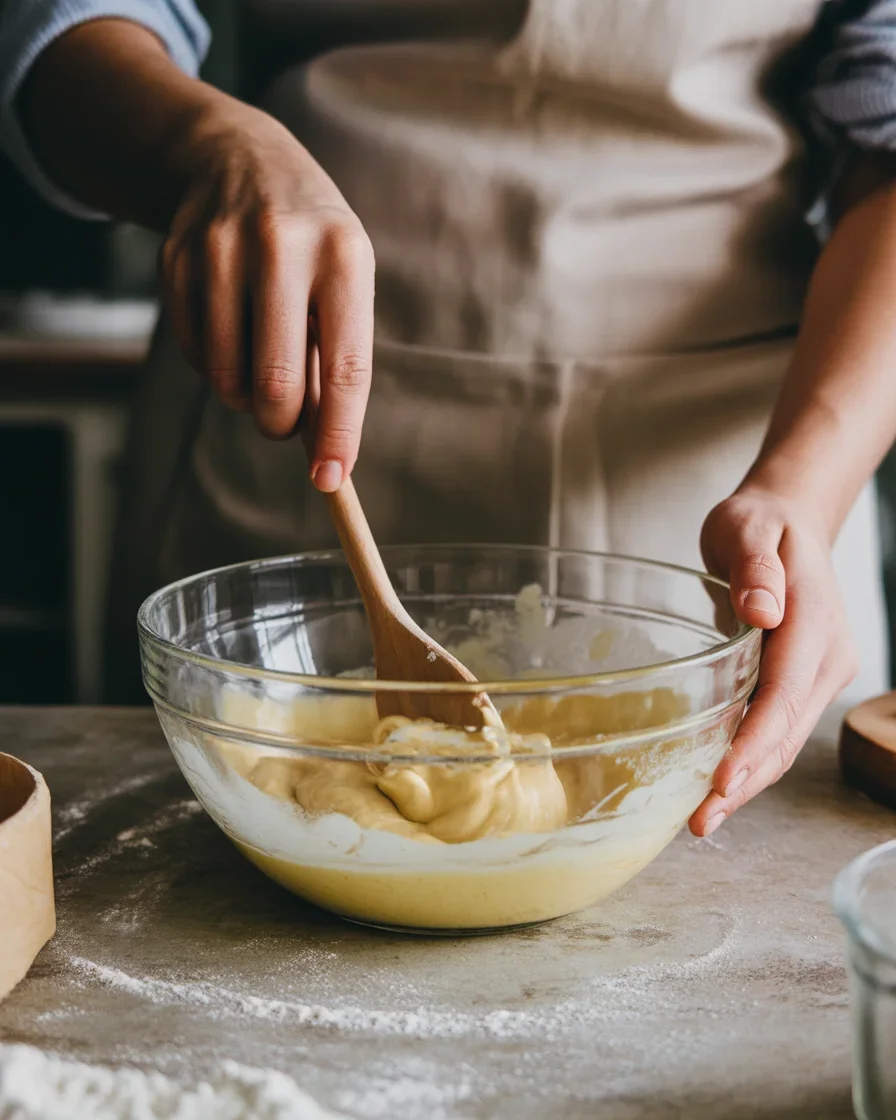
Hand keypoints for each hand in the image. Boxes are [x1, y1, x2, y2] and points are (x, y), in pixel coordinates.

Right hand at [159, 98, 374, 490]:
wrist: (236, 160)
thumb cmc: (311, 244)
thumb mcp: (344, 283)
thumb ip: (336, 361)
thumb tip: (324, 452)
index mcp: (344, 257)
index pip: (346, 369)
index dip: (339, 434)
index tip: (332, 480)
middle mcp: (282, 247)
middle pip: (275, 384)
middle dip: (281, 423)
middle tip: (285, 420)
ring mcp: (221, 250)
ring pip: (227, 378)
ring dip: (245, 398)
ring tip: (259, 365)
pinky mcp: (176, 261)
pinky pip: (195, 355)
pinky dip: (215, 368)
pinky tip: (230, 334)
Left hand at [689, 487, 857, 835]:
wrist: (788, 521)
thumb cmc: (762, 523)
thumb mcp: (750, 528)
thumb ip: (756, 568)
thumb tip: (763, 611)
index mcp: (815, 624)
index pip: (785, 694)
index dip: (755, 741)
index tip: (724, 779)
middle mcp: (825, 659)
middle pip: (785, 732)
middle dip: (746, 781)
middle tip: (701, 821)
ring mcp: (817, 675)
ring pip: (783, 740)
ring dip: (747, 782)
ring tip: (703, 818)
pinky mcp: (800, 682)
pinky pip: (775, 728)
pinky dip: (749, 759)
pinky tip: (717, 784)